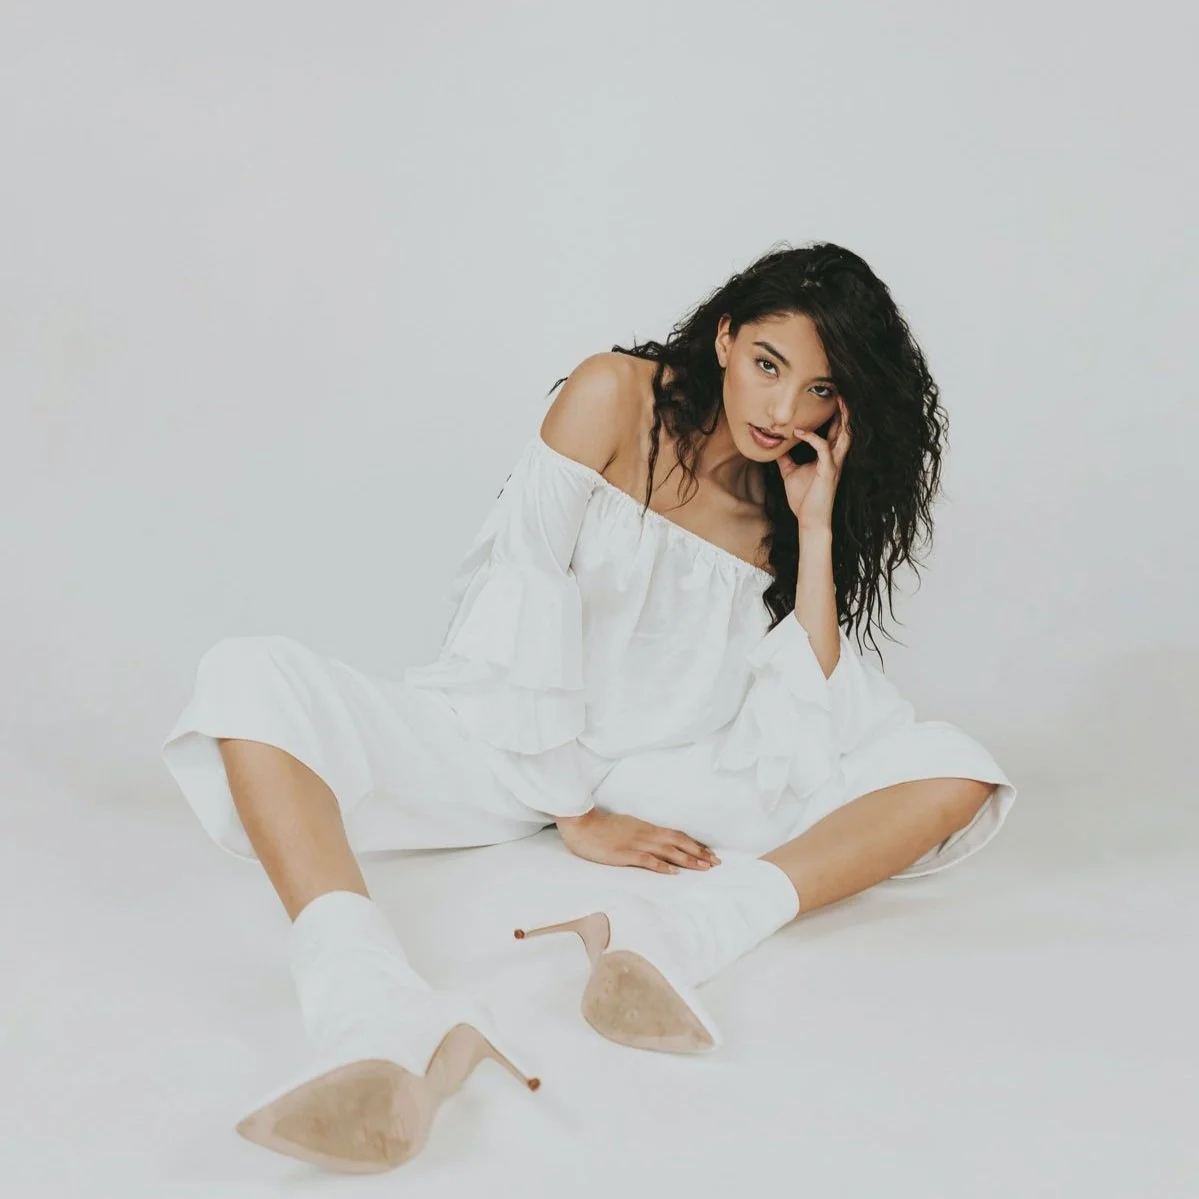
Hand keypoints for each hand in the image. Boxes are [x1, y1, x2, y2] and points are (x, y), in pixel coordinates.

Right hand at [556, 807, 721, 873]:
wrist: (581, 823)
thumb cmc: (601, 827)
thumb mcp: (626, 827)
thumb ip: (641, 834)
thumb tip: (656, 842)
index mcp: (646, 828)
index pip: (676, 835)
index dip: (694, 844)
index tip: (710, 852)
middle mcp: (646, 834)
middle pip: (678, 842)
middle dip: (699, 852)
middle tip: (716, 862)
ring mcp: (636, 843)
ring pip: (668, 851)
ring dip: (687, 859)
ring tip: (704, 867)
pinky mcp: (624, 853)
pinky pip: (646, 859)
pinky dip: (661, 865)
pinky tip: (673, 872)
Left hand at [775, 395, 851, 531]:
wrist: (809, 520)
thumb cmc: (803, 499)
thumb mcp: (790, 473)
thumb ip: (786, 459)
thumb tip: (776, 448)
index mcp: (828, 457)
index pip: (834, 431)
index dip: (835, 415)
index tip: (830, 397)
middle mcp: (835, 458)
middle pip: (845, 428)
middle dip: (845, 410)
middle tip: (841, 390)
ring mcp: (834, 464)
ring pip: (844, 436)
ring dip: (842, 418)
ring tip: (838, 400)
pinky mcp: (828, 472)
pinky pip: (823, 449)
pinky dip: (812, 438)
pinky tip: (800, 431)